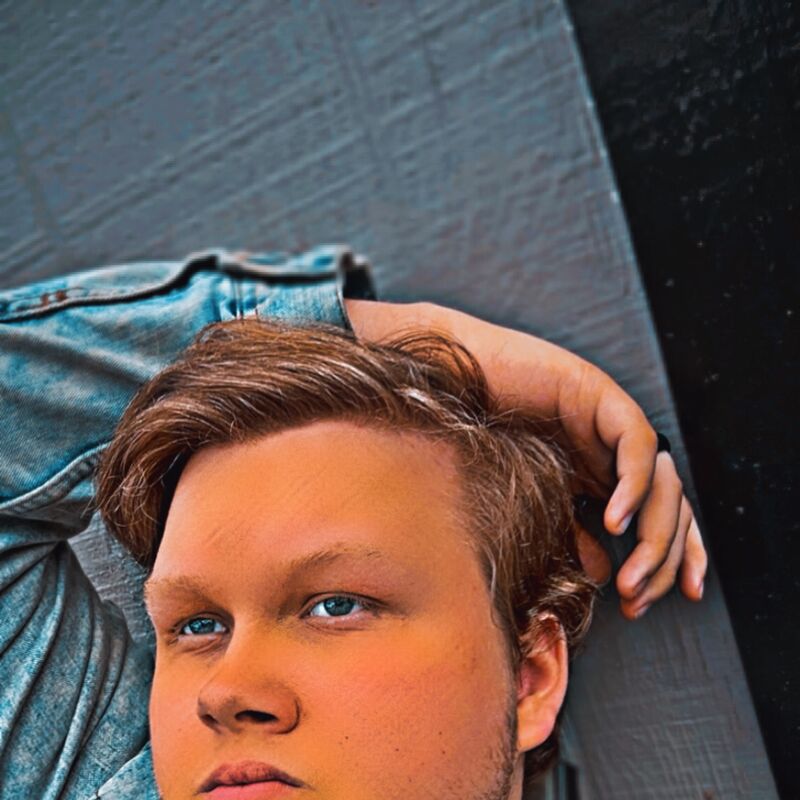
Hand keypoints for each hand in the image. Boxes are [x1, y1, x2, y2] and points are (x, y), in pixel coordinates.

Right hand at [344, 298, 707, 618]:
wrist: (450, 386)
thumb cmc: (480, 439)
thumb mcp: (536, 503)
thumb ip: (573, 534)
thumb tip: (605, 573)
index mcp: (605, 471)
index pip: (663, 516)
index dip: (677, 557)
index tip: (667, 600)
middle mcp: (617, 449)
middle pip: (672, 507)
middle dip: (663, 560)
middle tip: (636, 597)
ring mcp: (613, 421)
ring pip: (665, 483)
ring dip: (655, 537)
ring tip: (629, 577)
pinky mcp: (601, 394)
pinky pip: (637, 445)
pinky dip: (633, 487)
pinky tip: (615, 523)